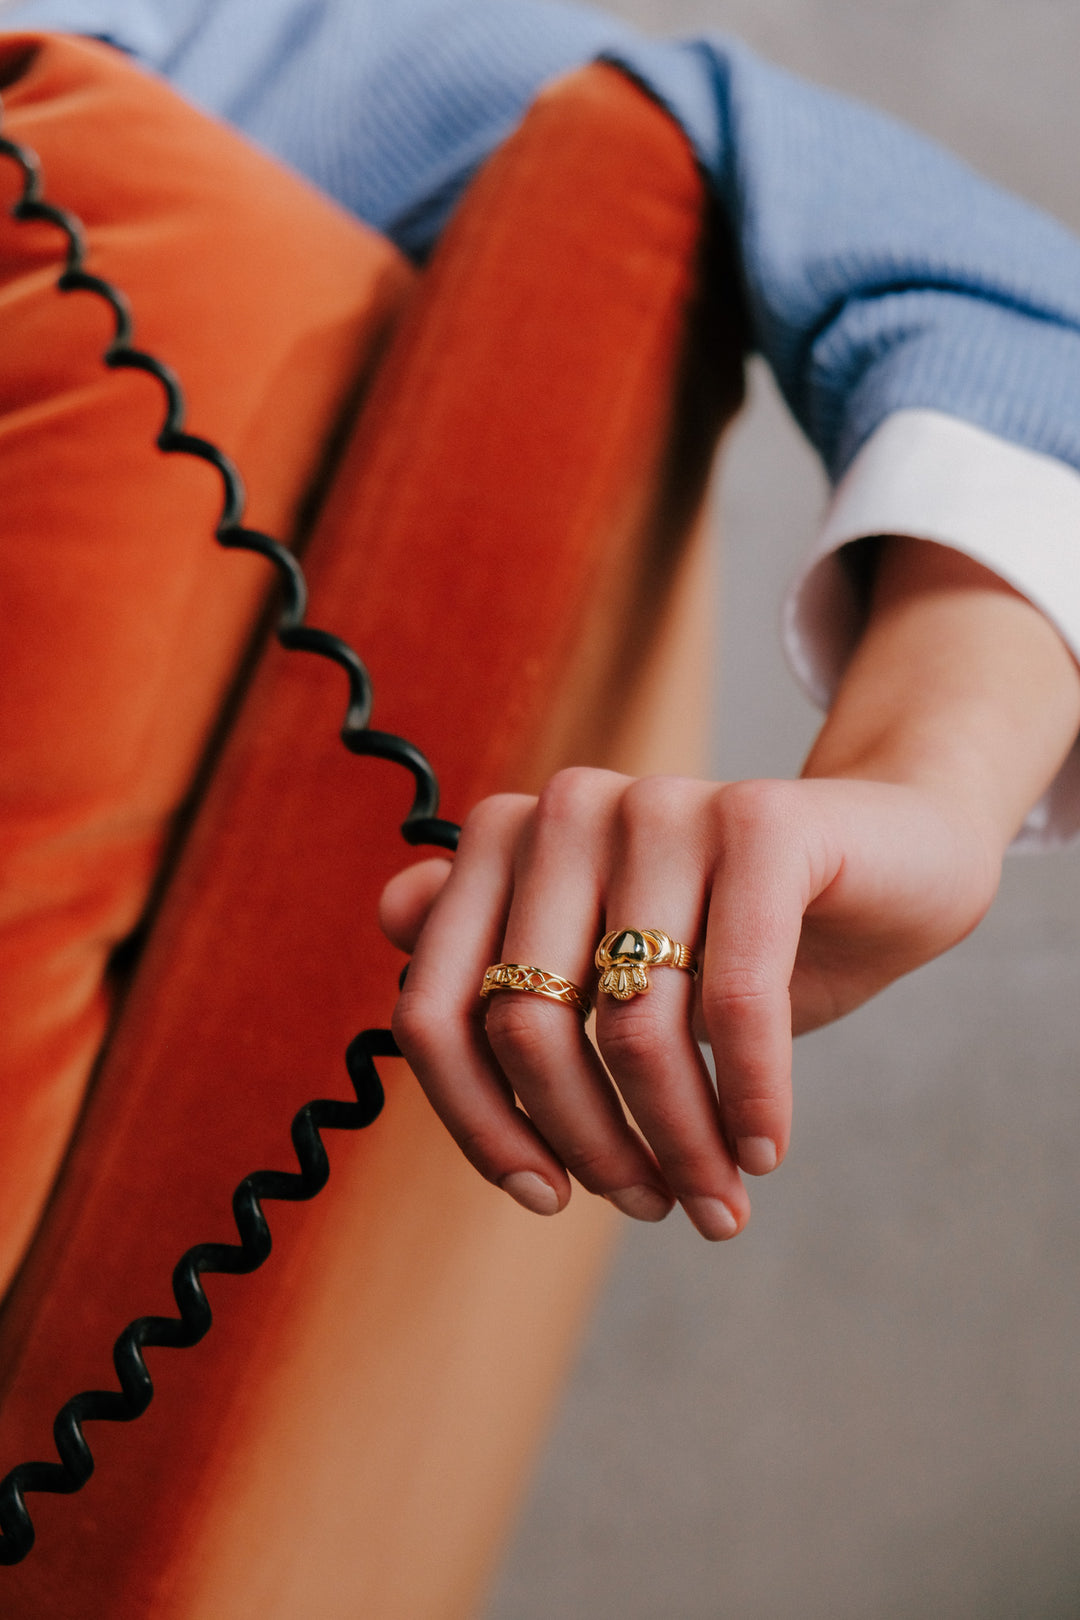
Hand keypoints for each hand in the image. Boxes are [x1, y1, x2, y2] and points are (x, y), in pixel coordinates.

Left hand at [380, 767, 1001, 1239]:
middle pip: (527, 1028)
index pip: (433, 1010)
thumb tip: (389, 917)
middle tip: (654, 1207)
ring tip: (715, 1202)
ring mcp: (660, 804)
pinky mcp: (759, 819)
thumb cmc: (734, 932)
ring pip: (631, 1026)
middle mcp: (566, 808)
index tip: (544, 1196)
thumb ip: (497, 946)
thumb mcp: (610, 960)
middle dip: (590, 1146)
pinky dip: (750, 1096)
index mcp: (506, 841)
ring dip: (679, 1144)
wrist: (890, 860)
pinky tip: (763, 1150)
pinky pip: (735, 998)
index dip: (476, 1124)